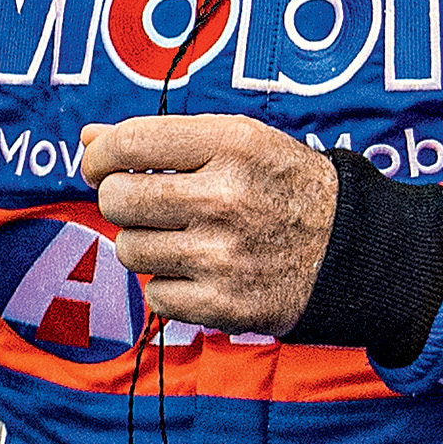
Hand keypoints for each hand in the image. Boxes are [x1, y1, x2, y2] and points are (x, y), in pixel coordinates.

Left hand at [77, 116, 336, 333]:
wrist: (354, 251)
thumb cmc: (281, 189)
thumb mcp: (237, 143)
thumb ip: (161, 139)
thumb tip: (88, 139)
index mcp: (232, 144)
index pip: (129, 143)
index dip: (99, 156)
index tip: (98, 166)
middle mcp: (227, 198)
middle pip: (117, 200)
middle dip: (118, 201)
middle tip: (143, 205)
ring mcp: (224, 255)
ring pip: (129, 250)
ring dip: (145, 245)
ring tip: (182, 238)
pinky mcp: (224, 304)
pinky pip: (154, 295)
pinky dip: (169, 287)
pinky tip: (200, 272)